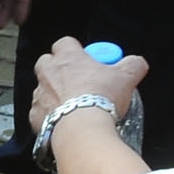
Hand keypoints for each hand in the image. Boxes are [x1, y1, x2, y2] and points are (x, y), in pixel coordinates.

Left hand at [30, 37, 146, 135]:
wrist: (82, 131)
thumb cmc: (101, 99)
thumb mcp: (125, 78)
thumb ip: (132, 65)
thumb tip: (138, 63)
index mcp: (67, 56)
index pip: (65, 43)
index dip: (76, 51)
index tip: (89, 63)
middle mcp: (48, 71)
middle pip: (48, 63)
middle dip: (58, 70)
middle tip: (78, 83)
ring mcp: (39, 93)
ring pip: (43, 88)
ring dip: (54, 94)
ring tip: (73, 107)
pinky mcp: (35, 115)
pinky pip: (40, 112)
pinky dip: (50, 116)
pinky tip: (64, 123)